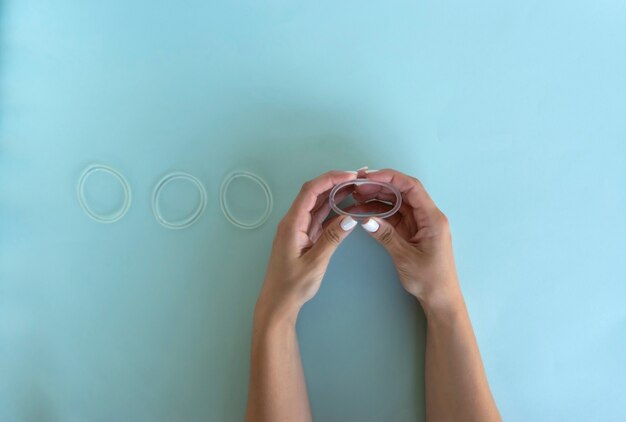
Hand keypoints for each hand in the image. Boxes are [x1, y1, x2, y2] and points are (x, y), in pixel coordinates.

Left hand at [255, 170, 358, 322]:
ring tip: (356, 187)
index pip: (311, 191)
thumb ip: (332, 238)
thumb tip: (350, 218)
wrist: (278, 303)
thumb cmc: (293, 285)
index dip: (330, 179)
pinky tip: (347, 207)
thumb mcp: (316, 262)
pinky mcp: (303, 237)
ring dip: (335, 194)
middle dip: (335, 182)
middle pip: (314, 193)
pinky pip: (319, 217)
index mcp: (292, 223)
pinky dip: (333, 210)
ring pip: (317, 204)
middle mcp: (293, 221)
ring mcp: (298, 229)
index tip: (351, 175)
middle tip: (359, 178)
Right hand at [352, 169, 461, 314]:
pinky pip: (394, 216)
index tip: (368, 177)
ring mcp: (419, 223)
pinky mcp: (412, 232)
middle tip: (356, 187)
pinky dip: (379, 212)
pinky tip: (364, 212)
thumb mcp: (405, 258)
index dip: (389, 178)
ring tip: (355, 197)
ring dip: (377, 198)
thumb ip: (386, 236)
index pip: (411, 187)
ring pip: (396, 203)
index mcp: (432, 218)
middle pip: (402, 192)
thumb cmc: (429, 279)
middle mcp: (427, 216)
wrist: (440, 299)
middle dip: (379, 186)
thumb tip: (366, 220)